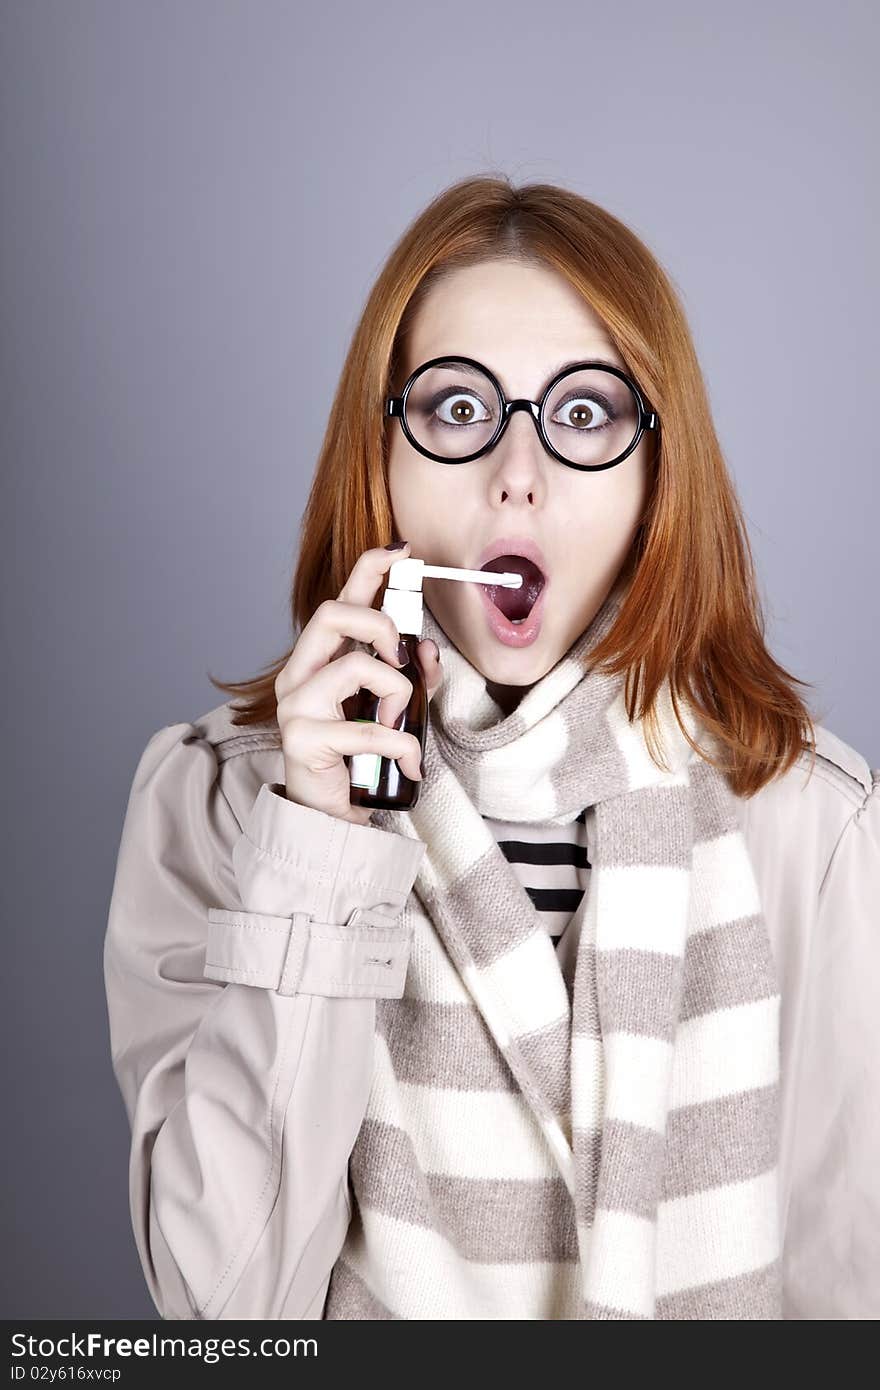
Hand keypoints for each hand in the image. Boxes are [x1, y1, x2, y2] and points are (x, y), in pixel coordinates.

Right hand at [274, 541, 442, 823]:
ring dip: (397, 692)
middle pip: (331, 613)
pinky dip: (400, 743)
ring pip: (355, 666)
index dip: (367, 570)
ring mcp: (295, 705)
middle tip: (403, 657)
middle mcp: (299, 675)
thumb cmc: (359, 758)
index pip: (339, 601)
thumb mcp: (393, 708)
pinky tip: (407, 762)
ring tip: (404, 724)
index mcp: (319, 662)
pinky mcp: (302, 739)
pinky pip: (366, 727)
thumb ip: (409, 676)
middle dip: (380, 624)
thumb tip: (424, 647)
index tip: (400, 551)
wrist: (330, 816)